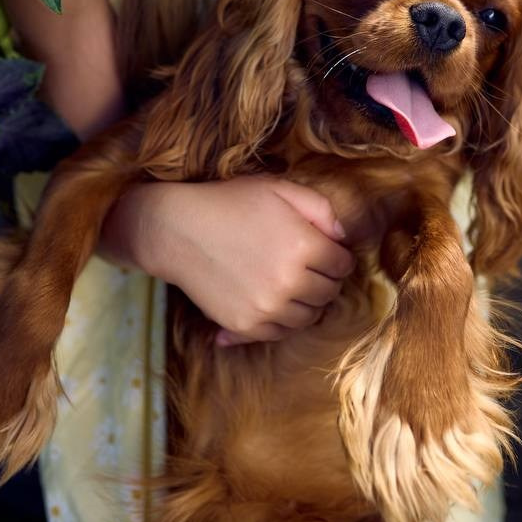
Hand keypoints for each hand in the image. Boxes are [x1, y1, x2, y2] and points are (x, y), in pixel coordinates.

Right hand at [103, 176, 354, 345]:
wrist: (179, 230)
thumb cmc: (230, 202)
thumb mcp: (279, 189)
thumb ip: (320, 209)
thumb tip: (343, 237)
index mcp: (303, 246)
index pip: (343, 264)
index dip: (338, 255)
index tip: (327, 250)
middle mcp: (289, 282)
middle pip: (329, 293)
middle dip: (326, 278)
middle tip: (310, 266)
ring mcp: (266, 308)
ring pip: (309, 317)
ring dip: (308, 302)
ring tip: (293, 283)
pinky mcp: (245, 325)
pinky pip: (280, 333)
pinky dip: (284, 320)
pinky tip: (274, 301)